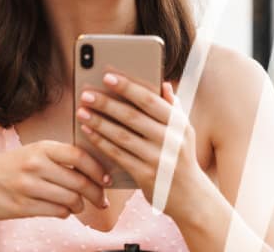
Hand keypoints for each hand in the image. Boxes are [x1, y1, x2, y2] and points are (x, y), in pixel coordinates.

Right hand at [0, 140, 110, 221]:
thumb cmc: (12, 167)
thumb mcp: (33, 152)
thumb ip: (60, 157)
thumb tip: (95, 168)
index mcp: (41, 147)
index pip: (79, 156)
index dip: (98, 169)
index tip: (108, 179)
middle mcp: (35, 165)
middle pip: (78, 182)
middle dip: (96, 193)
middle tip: (103, 200)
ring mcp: (27, 187)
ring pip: (70, 200)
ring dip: (81, 206)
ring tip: (81, 205)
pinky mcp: (22, 207)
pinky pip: (57, 212)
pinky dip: (66, 213)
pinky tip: (64, 210)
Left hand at [75, 72, 204, 216]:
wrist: (190, 196)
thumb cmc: (183, 157)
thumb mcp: (184, 131)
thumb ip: (173, 107)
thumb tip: (162, 84)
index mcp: (178, 123)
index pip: (150, 100)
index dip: (128, 87)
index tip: (107, 77)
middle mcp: (169, 139)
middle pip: (132, 117)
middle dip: (107, 103)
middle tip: (86, 94)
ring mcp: (157, 158)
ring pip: (122, 136)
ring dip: (99, 122)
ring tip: (82, 111)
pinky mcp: (145, 175)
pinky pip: (118, 155)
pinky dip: (102, 142)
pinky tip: (89, 132)